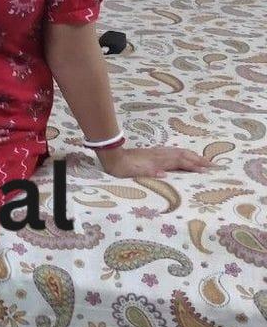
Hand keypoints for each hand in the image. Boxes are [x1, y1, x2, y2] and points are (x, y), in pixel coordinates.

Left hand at [95, 145, 213, 178]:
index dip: (193, 166)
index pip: (180, 162)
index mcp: (158, 161)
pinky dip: (183, 153)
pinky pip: (174, 151)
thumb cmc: (124, 167)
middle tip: (212, 165)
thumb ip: (149, 172)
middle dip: (198, 160)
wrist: (113, 156)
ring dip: (193, 156)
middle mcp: (160, 155)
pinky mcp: (154, 152)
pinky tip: (184, 155)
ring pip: (180, 152)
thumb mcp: (134, 172)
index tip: (206, 170)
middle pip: (184, 155)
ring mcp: (158, 152)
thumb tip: (164, 175)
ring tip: (203, 160)